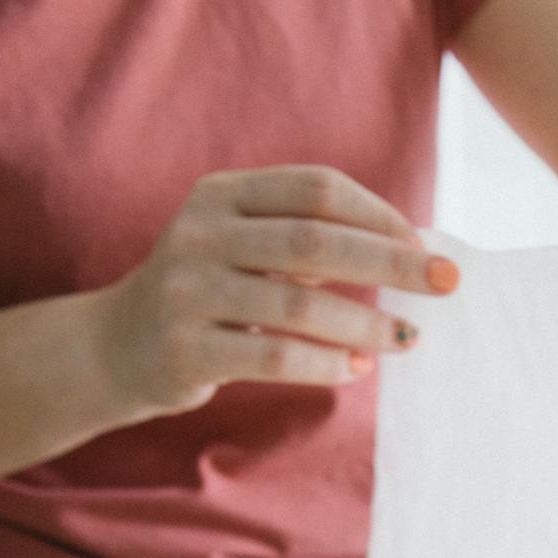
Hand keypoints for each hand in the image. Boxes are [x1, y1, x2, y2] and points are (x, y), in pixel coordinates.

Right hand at [99, 165, 459, 414]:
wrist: (113, 347)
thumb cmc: (205, 293)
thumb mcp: (242, 247)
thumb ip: (307, 241)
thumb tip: (409, 254)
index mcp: (221, 194)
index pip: (316, 188)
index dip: (377, 214)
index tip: (423, 244)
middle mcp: (201, 233)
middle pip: (315, 240)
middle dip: (390, 262)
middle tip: (444, 282)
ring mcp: (188, 291)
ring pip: (297, 303)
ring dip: (364, 323)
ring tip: (406, 338)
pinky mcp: (185, 348)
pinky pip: (273, 355)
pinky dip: (325, 363)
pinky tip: (356, 368)